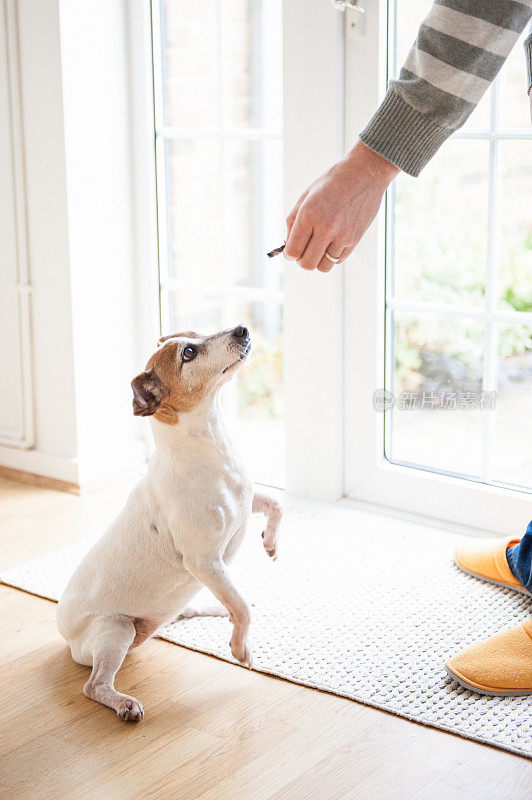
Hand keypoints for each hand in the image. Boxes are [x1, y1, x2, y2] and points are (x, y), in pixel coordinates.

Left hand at [284, 141, 398, 271]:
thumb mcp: (306, 196)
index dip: (289, 254)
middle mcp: (325, 227)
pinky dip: (332, 255)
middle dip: (302, 260)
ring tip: (318, 248)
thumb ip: (293, 221)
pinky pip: (338, 260)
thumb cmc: (332, 183)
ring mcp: (342, 235)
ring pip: (323, 266)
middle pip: (307, 264)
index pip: (293, 250)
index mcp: (308, 215)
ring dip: (318, 260)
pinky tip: (332, 242)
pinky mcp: (355, 239)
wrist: (365, 173)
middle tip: (304, 251)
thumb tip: (288, 244)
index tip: (291, 251)